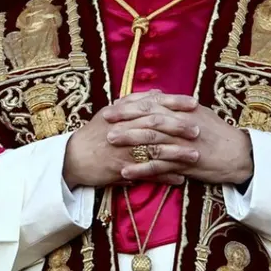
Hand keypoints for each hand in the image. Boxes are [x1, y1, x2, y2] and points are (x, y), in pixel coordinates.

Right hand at [64, 90, 200, 188]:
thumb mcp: (110, 112)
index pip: (151, 104)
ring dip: (176, 154)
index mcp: (121, 113)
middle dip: (178, 127)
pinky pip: (146, 173)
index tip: (194, 103)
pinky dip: (164, 176)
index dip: (173, 103)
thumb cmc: (93, 134)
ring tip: (195, 156)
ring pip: (153, 150)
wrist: (72, 158)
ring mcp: (122, 150)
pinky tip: (180, 178)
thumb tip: (158, 92)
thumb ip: (134, 102)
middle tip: (199, 130)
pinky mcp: (121, 169)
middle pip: (154, 125)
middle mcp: (122, 129)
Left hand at [105, 96, 253, 184]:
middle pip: (150, 119)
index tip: (112, 106)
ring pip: (153, 141)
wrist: (239, 155)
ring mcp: (184, 144)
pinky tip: (126, 171)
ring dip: (130, 141)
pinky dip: (141, 169)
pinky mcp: (186, 164)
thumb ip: (174, 106)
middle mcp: (183, 125)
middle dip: (125, 120)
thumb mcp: (197, 114)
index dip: (131, 105)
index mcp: (184, 111)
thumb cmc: (217, 133)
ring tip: (110, 142)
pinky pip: (160, 166)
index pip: (153, 104)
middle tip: (105, 122)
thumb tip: (153, 96)